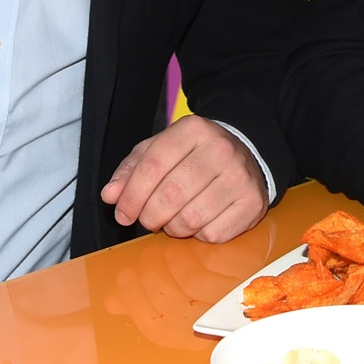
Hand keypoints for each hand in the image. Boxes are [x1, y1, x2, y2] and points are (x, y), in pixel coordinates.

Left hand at [100, 115, 266, 241]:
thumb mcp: (160, 150)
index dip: (131, 195)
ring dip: (173, 228)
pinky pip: (212, 234)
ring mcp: (240, 176)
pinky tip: (199, 221)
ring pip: (190, 219)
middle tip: (148, 219)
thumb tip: (110, 195)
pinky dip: (198, 235)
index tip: (122, 214)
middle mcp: (221, 149)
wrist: (246, 155)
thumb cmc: (194, 156)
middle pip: (170, 195)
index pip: (152, 165)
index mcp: (194, 129)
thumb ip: (131, 170)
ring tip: (173, 219)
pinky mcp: (253, 203)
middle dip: (149, 216)